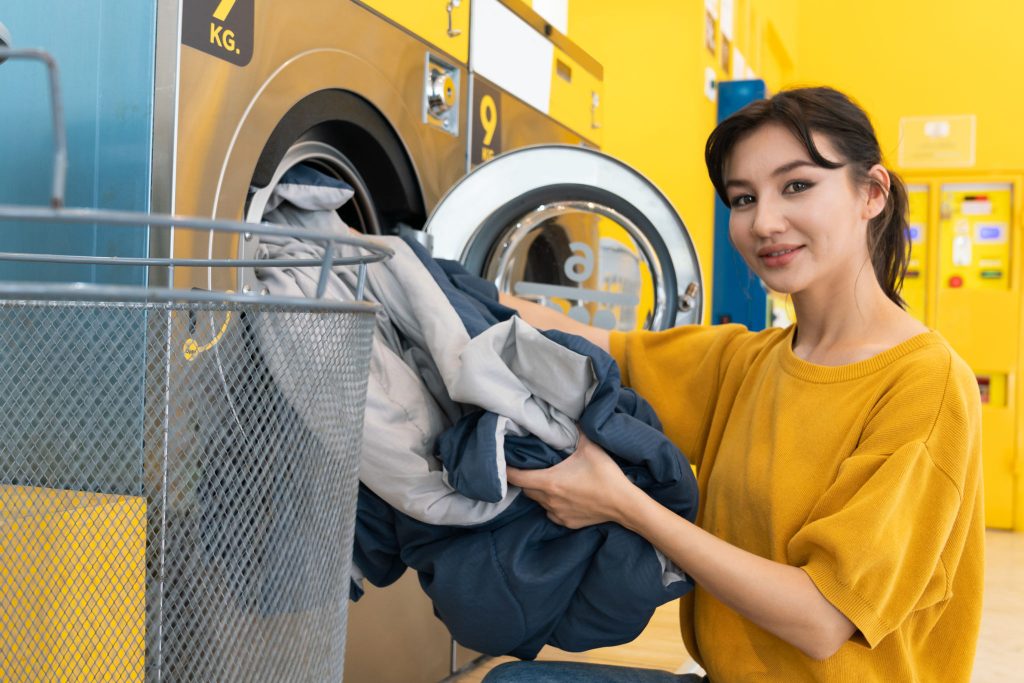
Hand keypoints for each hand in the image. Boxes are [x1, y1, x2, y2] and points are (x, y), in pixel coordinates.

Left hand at [506, 433, 637, 528]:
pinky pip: (550, 513)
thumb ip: (576, 431)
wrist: (624, 504)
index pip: (517, 477)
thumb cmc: (606, 475)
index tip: (503, 462)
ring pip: (538, 502)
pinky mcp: (566, 523)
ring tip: (548, 479)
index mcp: (549, 481)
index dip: (507, 470)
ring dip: (539, 491)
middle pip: (526, 489)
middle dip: (524, 479)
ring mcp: (557, 514)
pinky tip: (562, 496)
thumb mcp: (590, 447)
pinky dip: (551, 504)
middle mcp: (548, 500)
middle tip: (528, 467)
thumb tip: (570, 418)